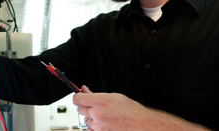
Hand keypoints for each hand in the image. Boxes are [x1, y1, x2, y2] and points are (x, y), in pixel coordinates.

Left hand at [73, 86, 209, 130]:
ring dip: (91, 118)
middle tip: (95, 106)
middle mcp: (97, 114)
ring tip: (104, 116)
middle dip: (86, 107)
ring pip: (86, 120)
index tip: (80, 96)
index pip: (77, 98)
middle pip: (80, 109)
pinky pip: (90, 129)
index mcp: (99, 101)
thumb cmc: (132, 111)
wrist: (141, 124)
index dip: (78, 96)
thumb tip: (85, 91)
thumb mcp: (114, 96)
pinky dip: (94, 127)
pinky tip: (103, 124)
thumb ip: (96, 94)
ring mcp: (98, 126)